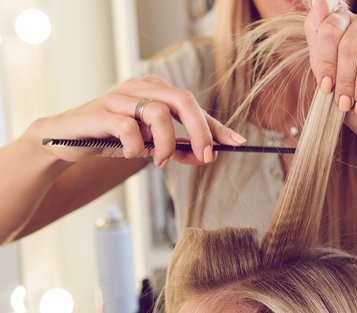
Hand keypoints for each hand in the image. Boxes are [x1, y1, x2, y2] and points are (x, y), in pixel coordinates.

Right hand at [34, 75, 246, 166]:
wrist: (65, 140)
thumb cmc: (113, 138)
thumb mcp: (150, 143)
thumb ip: (178, 147)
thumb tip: (207, 156)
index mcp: (156, 89)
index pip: (193, 105)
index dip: (216, 125)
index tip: (237, 143)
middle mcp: (140, 86)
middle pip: (182, 99)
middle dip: (201, 131)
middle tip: (206, 157)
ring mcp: (119, 96)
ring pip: (159, 112)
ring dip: (167, 144)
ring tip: (161, 162)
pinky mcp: (100, 112)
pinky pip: (129, 128)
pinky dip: (138, 148)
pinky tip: (134, 154)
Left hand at [305, 0, 356, 163]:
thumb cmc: (351, 97)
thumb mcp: (325, 74)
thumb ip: (318, 40)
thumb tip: (319, 0)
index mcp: (344, 22)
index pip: (329, 28)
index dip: (326, 62)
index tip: (326, 87)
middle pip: (349, 45)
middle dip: (344, 81)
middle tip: (344, 103)